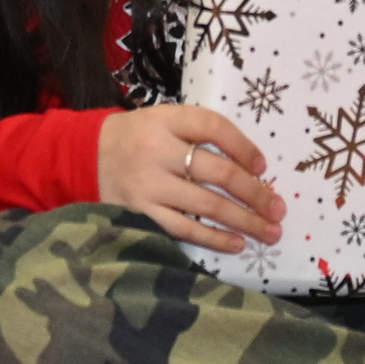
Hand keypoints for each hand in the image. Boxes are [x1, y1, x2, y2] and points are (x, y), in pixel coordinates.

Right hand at [97, 101, 278, 249]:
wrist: (85, 156)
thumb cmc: (137, 138)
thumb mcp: (164, 120)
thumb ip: (199, 134)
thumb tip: (251, 166)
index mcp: (167, 120)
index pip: (214, 127)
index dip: (244, 147)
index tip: (264, 166)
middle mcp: (158, 150)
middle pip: (218, 172)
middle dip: (255, 193)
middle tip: (279, 209)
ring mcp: (149, 184)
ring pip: (206, 205)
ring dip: (243, 220)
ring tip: (270, 231)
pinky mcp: (141, 212)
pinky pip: (184, 228)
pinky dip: (213, 238)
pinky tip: (237, 244)